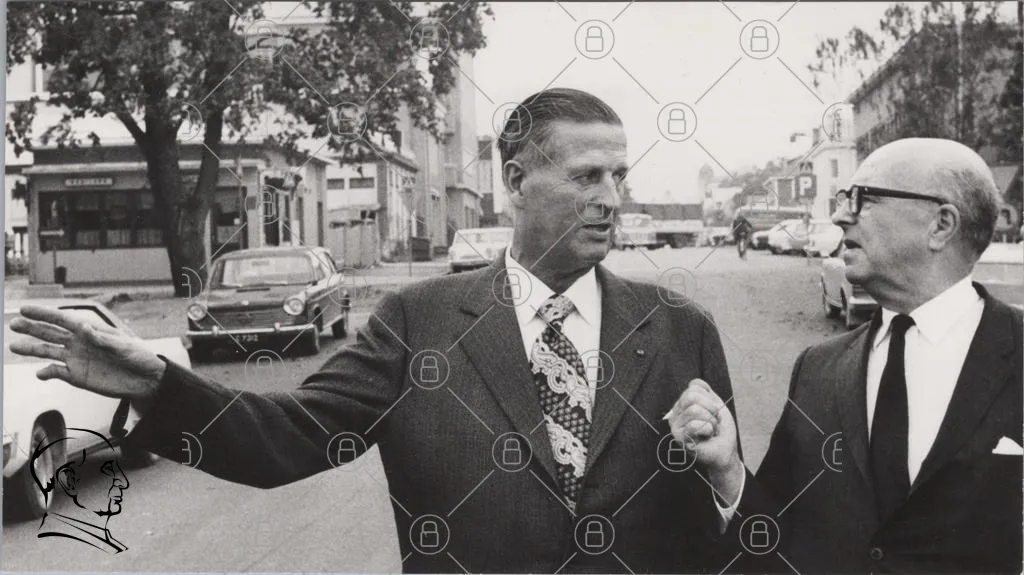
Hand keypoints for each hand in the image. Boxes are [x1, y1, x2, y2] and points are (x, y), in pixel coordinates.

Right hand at [9, 305, 165, 401]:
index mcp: (90, 330)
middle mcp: (79, 343)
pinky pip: (57, 373)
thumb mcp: (124, 346)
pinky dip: (47, 373)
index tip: (25, 309)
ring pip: (48, 352)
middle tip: (13, 324)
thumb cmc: (139, 357)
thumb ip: (102, 339)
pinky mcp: (77, 376)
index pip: (62, 319)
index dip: (44, 313)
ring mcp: (76, 359)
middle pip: (50, 333)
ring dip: (31, 349)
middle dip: (31, 328)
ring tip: (14, 346)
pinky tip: (40, 373)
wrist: (146, 380)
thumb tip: (83, 328)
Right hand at [664, 379, 744, 503]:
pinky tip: (706, 436)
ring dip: (710, 421)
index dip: (710, 397)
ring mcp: (676, 425)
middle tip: (713, 421)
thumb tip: (693, 383)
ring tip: (709, 430)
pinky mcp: (679, 438)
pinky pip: (694, 425)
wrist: (725, 452)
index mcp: (684, 404)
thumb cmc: (720, 431)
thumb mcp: (716, 405)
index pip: (694, 386)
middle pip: (691, 395)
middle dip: (711, 408)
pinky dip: (707, 430)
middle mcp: (676, 413)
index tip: (713, 411)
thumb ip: (705, 391)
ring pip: (694, 409)